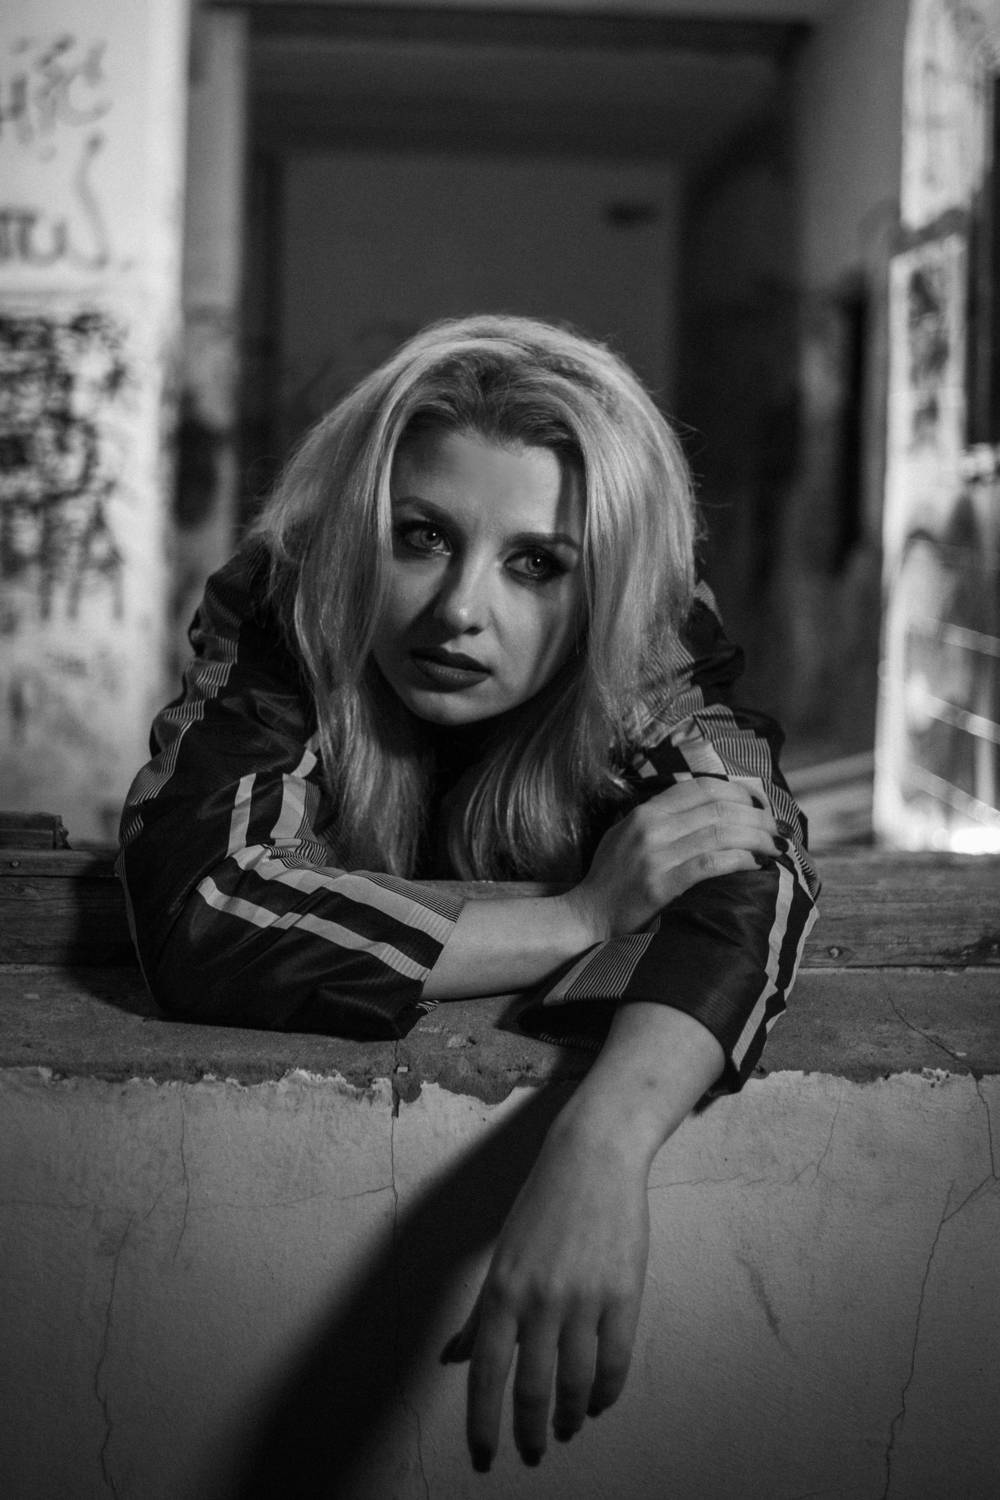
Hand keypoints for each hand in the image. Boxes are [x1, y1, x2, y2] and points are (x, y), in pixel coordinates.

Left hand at [442, 1116, 649, 1469]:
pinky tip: (600, 1403)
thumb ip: (481, 1315)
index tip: (483, 1458)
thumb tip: (451, 1358)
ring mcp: (584, 1298)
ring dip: (571, 1416)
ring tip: (567, 1428)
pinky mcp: (623, 1294)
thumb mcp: (502, 1258)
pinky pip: (614, 1361)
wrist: (593, 1159)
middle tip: (531, 1453)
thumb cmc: (541, 1207)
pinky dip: (607, 1393)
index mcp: (503, 1290)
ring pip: (577, 1383)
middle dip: (529, 1432)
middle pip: (532, 1388)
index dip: (483, 1424)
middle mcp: (539, 1299)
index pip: (487, 1374)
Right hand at [568, 776, 779, 939]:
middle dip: (756, 816)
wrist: (588, 916)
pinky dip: (739, 860)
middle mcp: (651, 828)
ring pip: (719, 834)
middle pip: (717, 809)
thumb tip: (710, 809)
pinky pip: (710, 864)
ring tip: (775, 846)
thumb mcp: (627, 834)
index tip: (759, 804)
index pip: (701, 788)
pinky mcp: (661, 885)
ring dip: (756, 838)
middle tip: (776, 829)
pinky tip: (755, 863)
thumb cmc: (612, 878)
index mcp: (645, 812)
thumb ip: (661, 818)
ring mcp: (655, 856)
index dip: (738, 792)